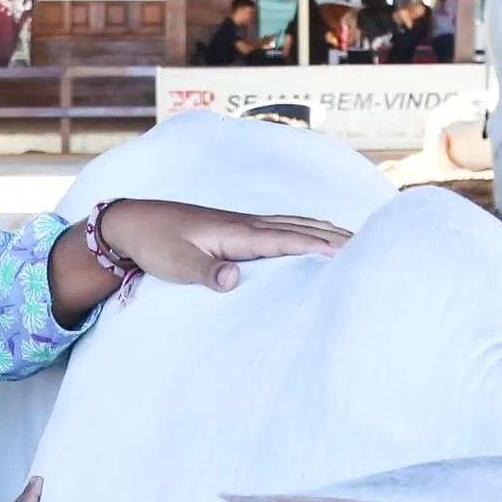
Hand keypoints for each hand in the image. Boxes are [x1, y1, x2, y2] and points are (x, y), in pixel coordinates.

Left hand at [96, 198, 348, 295]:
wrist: (133, 222)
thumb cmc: (154, 245)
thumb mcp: (176, 263)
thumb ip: (205, 272)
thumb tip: (234, 279)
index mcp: (237, 233)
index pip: (288, 239)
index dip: (320, 245)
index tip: (350, 252)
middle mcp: (245, 225)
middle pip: (299, 227)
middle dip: (333, 235)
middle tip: (368, 244)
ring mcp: (240, 224)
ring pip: (291, 224)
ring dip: (321, 228)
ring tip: (350, 237)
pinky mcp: (234, 229)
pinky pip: (278, 227)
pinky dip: (302, 228)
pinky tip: (307, 233)